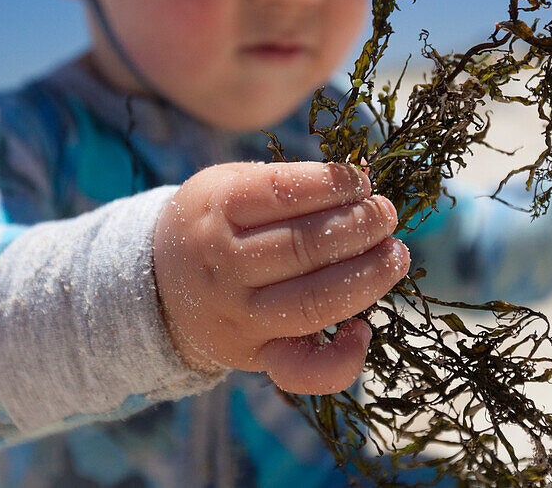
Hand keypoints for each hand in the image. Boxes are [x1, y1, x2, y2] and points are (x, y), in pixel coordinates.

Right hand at [153, 161, 407, 394]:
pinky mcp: (256, 356)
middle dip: (359, 227)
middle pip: (303, 247)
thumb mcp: (228, 184)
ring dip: (366, 278)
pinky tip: (363, 330)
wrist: (156, 285)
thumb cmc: (213, 222)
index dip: (332, 184)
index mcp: (217, 210)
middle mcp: (224, 266)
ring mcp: (240, 317)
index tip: (360, 179)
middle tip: (385, 214)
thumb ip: (286, 183)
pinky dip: (341, 360)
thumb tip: (358, 182)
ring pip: (312, 303)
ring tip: (395, 255)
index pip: (283, 192)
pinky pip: (302, 372)